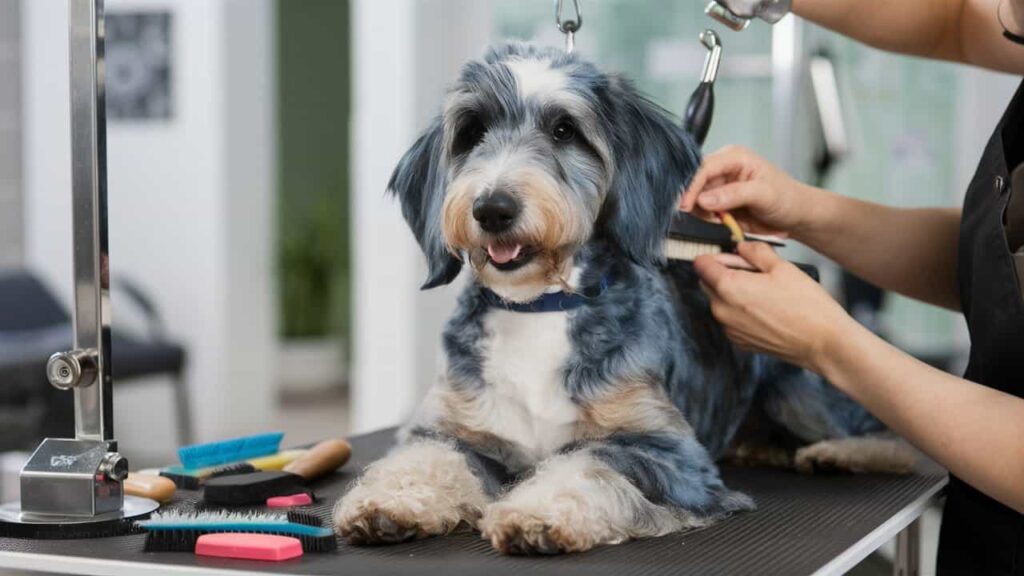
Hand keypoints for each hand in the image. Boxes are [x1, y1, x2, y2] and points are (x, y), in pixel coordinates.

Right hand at [680, 145, 817, 237]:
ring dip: (702, 212)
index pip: (703, 167)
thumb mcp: (763, 194)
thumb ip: (734, 194)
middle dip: (694, 200)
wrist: (796, 216)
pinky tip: (722, 221)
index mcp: (734, 157)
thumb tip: (704, 199)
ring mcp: (720, 187)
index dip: (691, 185)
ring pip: (695, 199)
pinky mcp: (719, 204)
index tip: (685, 204)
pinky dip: (707, 220)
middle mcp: (723, 170)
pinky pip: (702, 212)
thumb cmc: (787, 198)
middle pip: (695, 182)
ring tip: (722, 219)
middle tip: (703, 216)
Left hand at [693, 242, 855, 370]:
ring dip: (732, 292)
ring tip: (763, 290)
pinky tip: (765, 307)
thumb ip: (755, 252)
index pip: (701, 265)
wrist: (822, 343)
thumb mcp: (782, 267)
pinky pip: (731, 319)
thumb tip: (742, 247)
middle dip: (723, 273)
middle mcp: (722, 310)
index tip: (730, 255)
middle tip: (752, 270)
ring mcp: (730, 329)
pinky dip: (740, 311)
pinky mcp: (739, 341)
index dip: (715, 256)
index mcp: (729, 287)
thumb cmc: (806, 306)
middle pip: (707, 283)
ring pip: (719, 302)